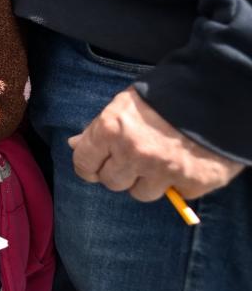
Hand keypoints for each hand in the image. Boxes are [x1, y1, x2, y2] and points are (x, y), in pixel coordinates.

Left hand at [69, 87, 245, 201]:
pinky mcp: (190, 183)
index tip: (95, 168)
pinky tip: (184, 163)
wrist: (215, 96)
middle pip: (112, 182)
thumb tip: (75, 145)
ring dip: (149, 182)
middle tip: (135, 160)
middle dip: (121, 173)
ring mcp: (162, 171)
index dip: (89, 167)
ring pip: (141, 193)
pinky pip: (175, 194)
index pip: (84, 163)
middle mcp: (133, 153)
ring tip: (161, 160)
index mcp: (111, 130)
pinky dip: (178, 183)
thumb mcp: (124, 105)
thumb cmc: (164, 98)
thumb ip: (99, 128)